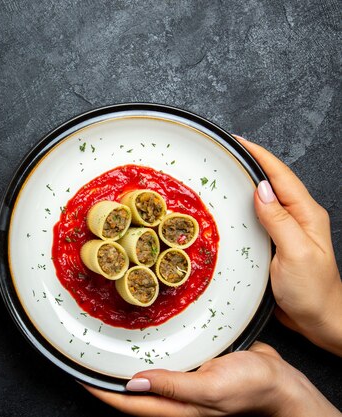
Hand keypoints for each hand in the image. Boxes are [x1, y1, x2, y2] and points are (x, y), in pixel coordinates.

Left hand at [84, 342, 339, 416]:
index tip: (77, 374)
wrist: (281, 381)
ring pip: (143, 375)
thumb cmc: (251, 388)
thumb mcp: (212, 388)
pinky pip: (162, 361)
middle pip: (130, 390)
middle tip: (84, 354)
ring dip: (123, 362)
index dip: (100, 391)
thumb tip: (134, 383)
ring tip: (101, 343)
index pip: (126, 402)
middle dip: (105, 376)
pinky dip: (146, 351)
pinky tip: (139, 336)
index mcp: (175, 407)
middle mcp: (173, 396)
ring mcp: (182, 382)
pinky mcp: (191, 367)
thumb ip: (174, 386)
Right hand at [236, 136, 341, 354]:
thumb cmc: (313, 292)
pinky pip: (257, 218)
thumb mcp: (296, 254)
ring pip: (263, 198)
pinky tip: (229, 209)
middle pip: (272, 181)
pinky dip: (243, 207)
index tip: (238, 141)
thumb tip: (262, 189)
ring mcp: (286, 231)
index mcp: (306, 215)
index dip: (259, 156)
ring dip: (244, 183)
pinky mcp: (274, 244)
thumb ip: (279, 220)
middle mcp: (297, 218)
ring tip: (221, 173)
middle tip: (223, 152)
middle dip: (250, 163)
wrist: (320, 321)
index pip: (281, 176)